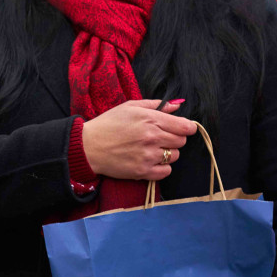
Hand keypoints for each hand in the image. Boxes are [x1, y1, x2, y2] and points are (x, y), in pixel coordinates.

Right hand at [81, 99, 196, 180]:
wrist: (88, 146)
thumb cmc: (109, 124)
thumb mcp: (131, 106)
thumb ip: (156, 105)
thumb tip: (176, 105)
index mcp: (151, 119)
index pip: (184, 126)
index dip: (188, 127)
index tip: (186, 128)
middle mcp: (152, 137)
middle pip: (181, 141)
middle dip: (175, 138)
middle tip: (163, 137)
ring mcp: (148, 156)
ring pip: (175, 156)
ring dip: (168, 152)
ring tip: (154, 148)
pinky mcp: (142, 172)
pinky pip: (166, 172)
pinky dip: (163, 167)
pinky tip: (152, 160)